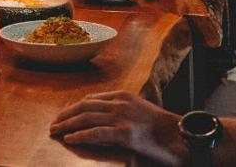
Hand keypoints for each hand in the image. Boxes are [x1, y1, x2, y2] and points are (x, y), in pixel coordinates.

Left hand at [49, 91, 184, 165]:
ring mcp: (122, 117)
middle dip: (66, 115)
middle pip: (84, 106)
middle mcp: (120, 103)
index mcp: (123, 96)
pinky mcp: (124, 133)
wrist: (181, 137)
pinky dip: (80, 135)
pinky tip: (69, 139)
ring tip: (56, 131)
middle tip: (54, 124)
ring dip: (67, 125)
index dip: (75, 107)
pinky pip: (95, 133)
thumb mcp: (140, 112)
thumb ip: (121, 112)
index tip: (64, 115)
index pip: (92, 99)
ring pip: (86, 118)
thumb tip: (102, 121)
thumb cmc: (163, 129)